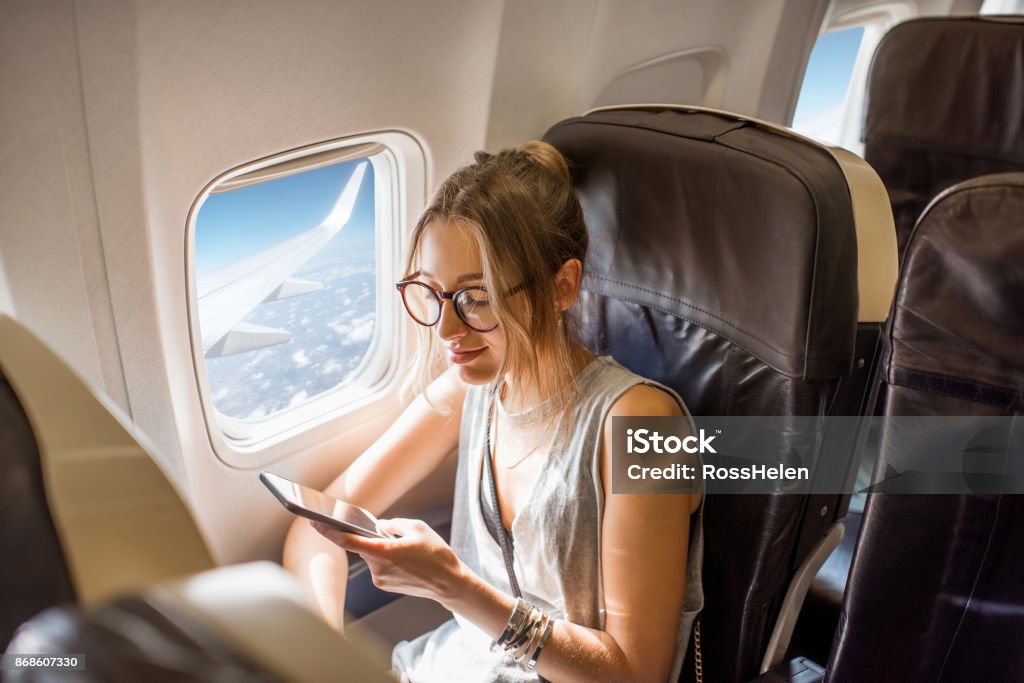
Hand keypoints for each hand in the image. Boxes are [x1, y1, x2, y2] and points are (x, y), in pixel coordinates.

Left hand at [310, 518, 465, 606]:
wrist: (449, 583)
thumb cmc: (436, 554)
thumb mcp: (417, 527)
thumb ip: (393, 524)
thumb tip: (379, 527)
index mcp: (383, 552)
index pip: (348, 541)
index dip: (329, 531)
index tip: (315, 521)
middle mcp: (378, 568)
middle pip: (364, 546)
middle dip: (374, 538)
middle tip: (396, 536)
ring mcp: (380, 579)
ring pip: (373, 556)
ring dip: (383, 549)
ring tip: (408, 551)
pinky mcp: (385, 585)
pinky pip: (379, 565)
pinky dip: (387, 559)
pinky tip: (406, 560)